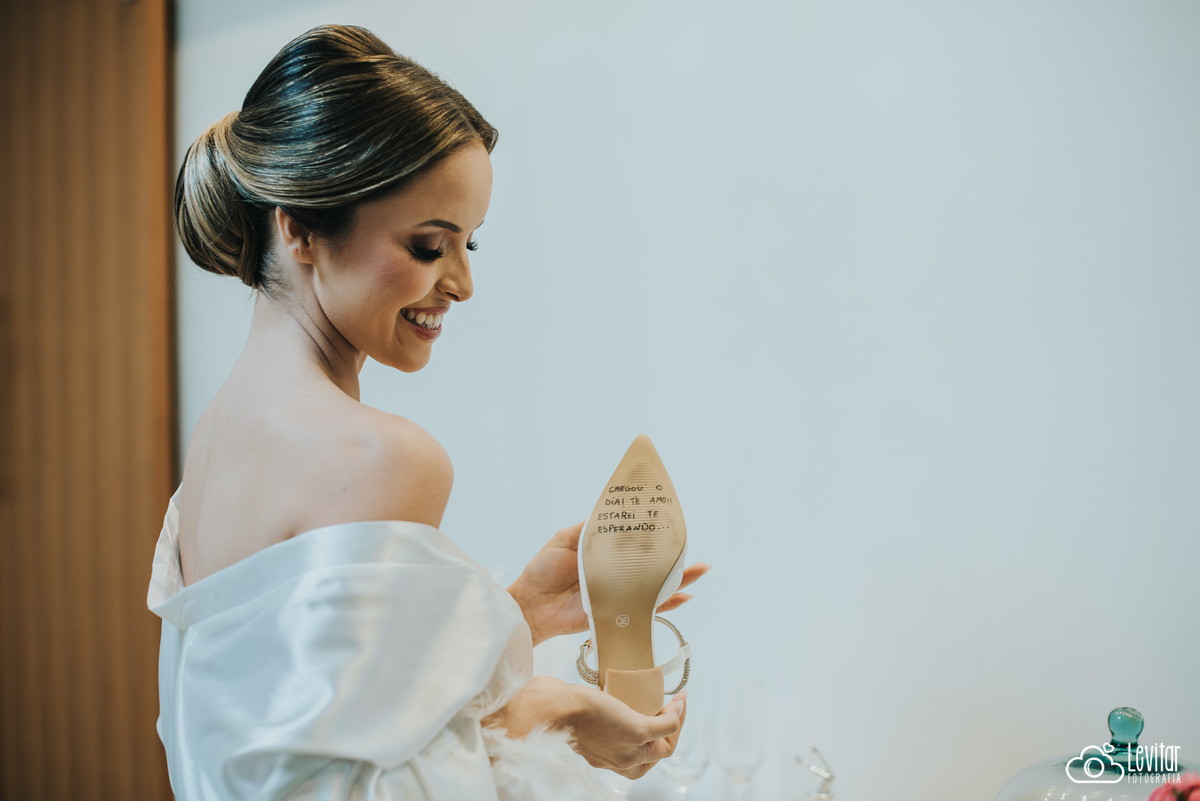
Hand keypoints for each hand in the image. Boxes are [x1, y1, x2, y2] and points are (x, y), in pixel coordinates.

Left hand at [481, 676, 686, 779]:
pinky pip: (666, 728)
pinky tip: (676, 700)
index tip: (656, 718)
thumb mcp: (576, 718)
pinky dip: (676, 714)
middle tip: (672, 710)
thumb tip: (587, 701)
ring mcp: (628, 750)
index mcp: (607, 760)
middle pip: (657, 756)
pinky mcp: (634, 732)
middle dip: (670, 734)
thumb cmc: (555, 710)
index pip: (639, 760)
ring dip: (676, 724)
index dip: (652, 740)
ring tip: (676, 704)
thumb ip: (586, 717)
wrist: (549, 710)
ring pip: (665, 747)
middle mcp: (619, 761)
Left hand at [507, 522, 710, 645]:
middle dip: (675, 561)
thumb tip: (610, 513)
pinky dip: (665, 605)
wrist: (529, 604)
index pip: (634, 547)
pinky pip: (644, 611)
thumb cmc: (542, 571)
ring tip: (700, 570)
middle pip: (651, 568)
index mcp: (604, 557)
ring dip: (679, 581)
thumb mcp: (564, 540)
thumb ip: (588, 529)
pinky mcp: (616, 614)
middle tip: (694, 552)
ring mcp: (618, 596)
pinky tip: (684, 598)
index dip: (654, 539)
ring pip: (655, 588)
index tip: (672, 527)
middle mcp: (615, 576)